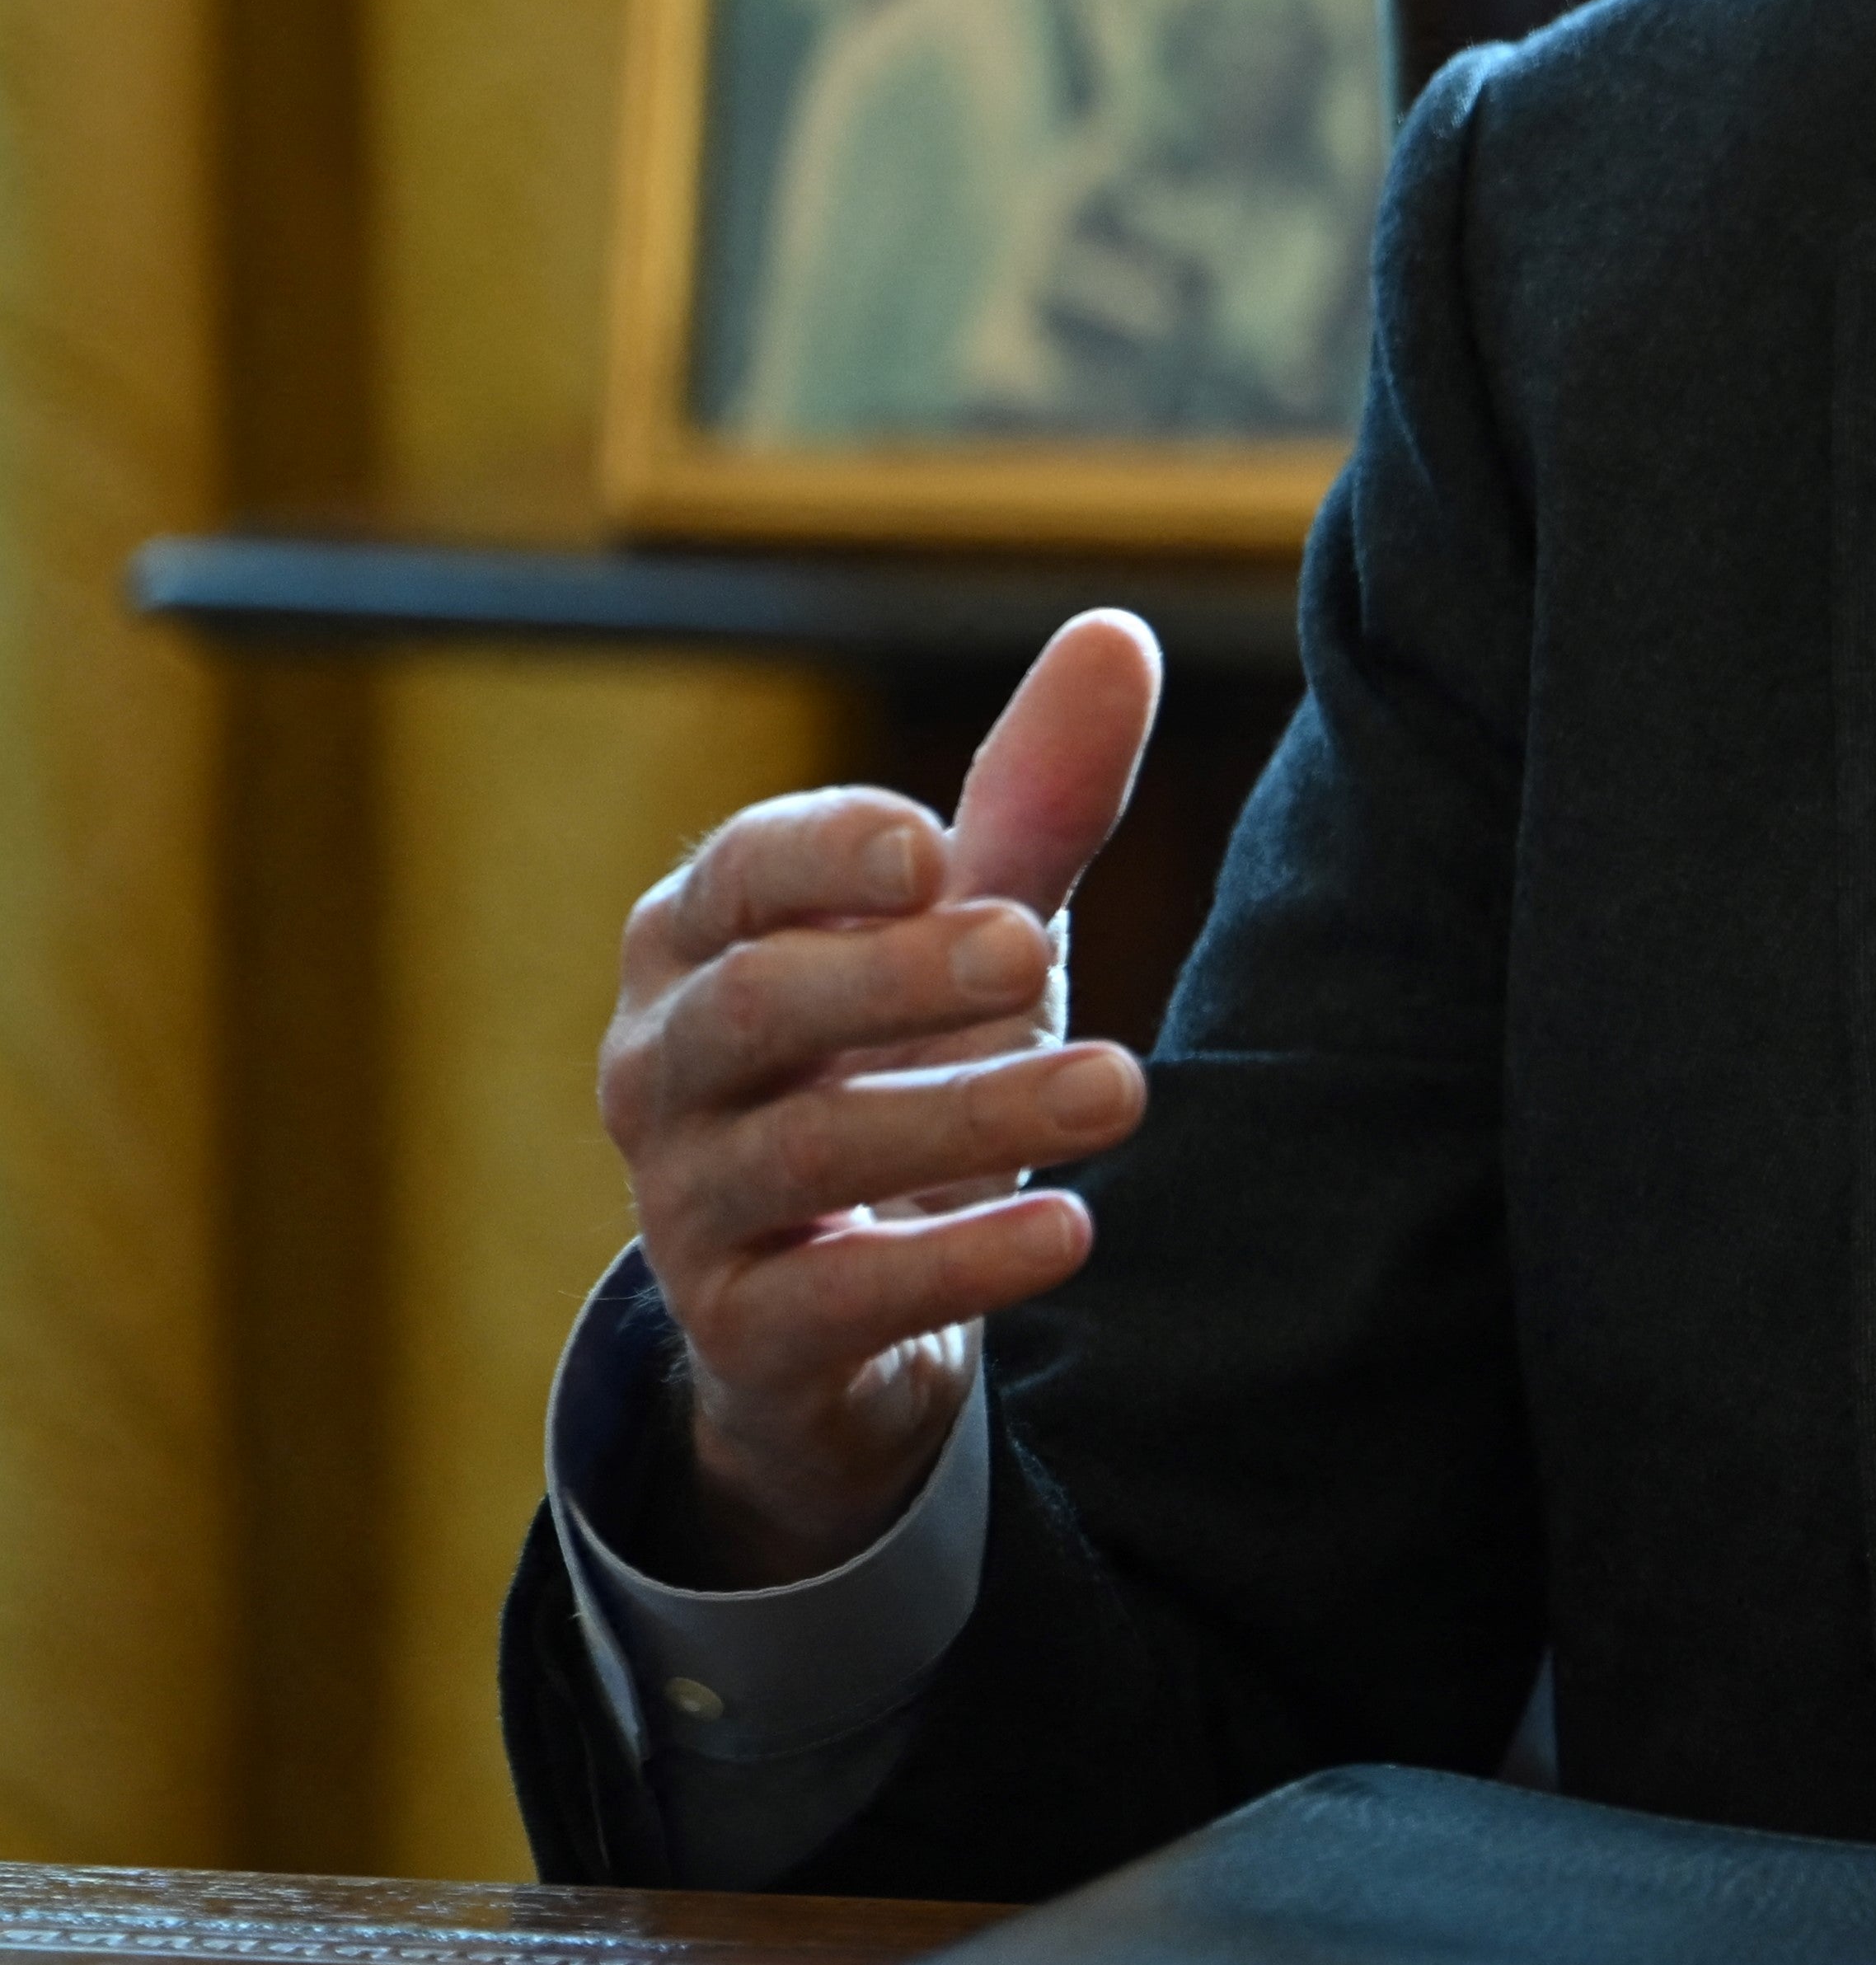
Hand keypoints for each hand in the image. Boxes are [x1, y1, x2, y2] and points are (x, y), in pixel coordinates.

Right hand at [595, 612, 1164, 1581]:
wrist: (848, 1300)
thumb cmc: (900, 1062)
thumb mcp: (972, 928)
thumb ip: (1035, 799)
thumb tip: (1116, 631)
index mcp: (702, 942)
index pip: (738, 874)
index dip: (824, 851)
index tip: (932, 844)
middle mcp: (664, 1066)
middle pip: (755, 1005)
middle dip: (894, 975)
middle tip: (1036, 949)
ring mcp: (689, 1206)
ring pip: (802, 1150)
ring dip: (966, 1117)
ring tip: (1122, 1089)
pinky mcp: (745, 1333)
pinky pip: (829, 1300)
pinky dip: (950, 1266)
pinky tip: (1067, 1233)